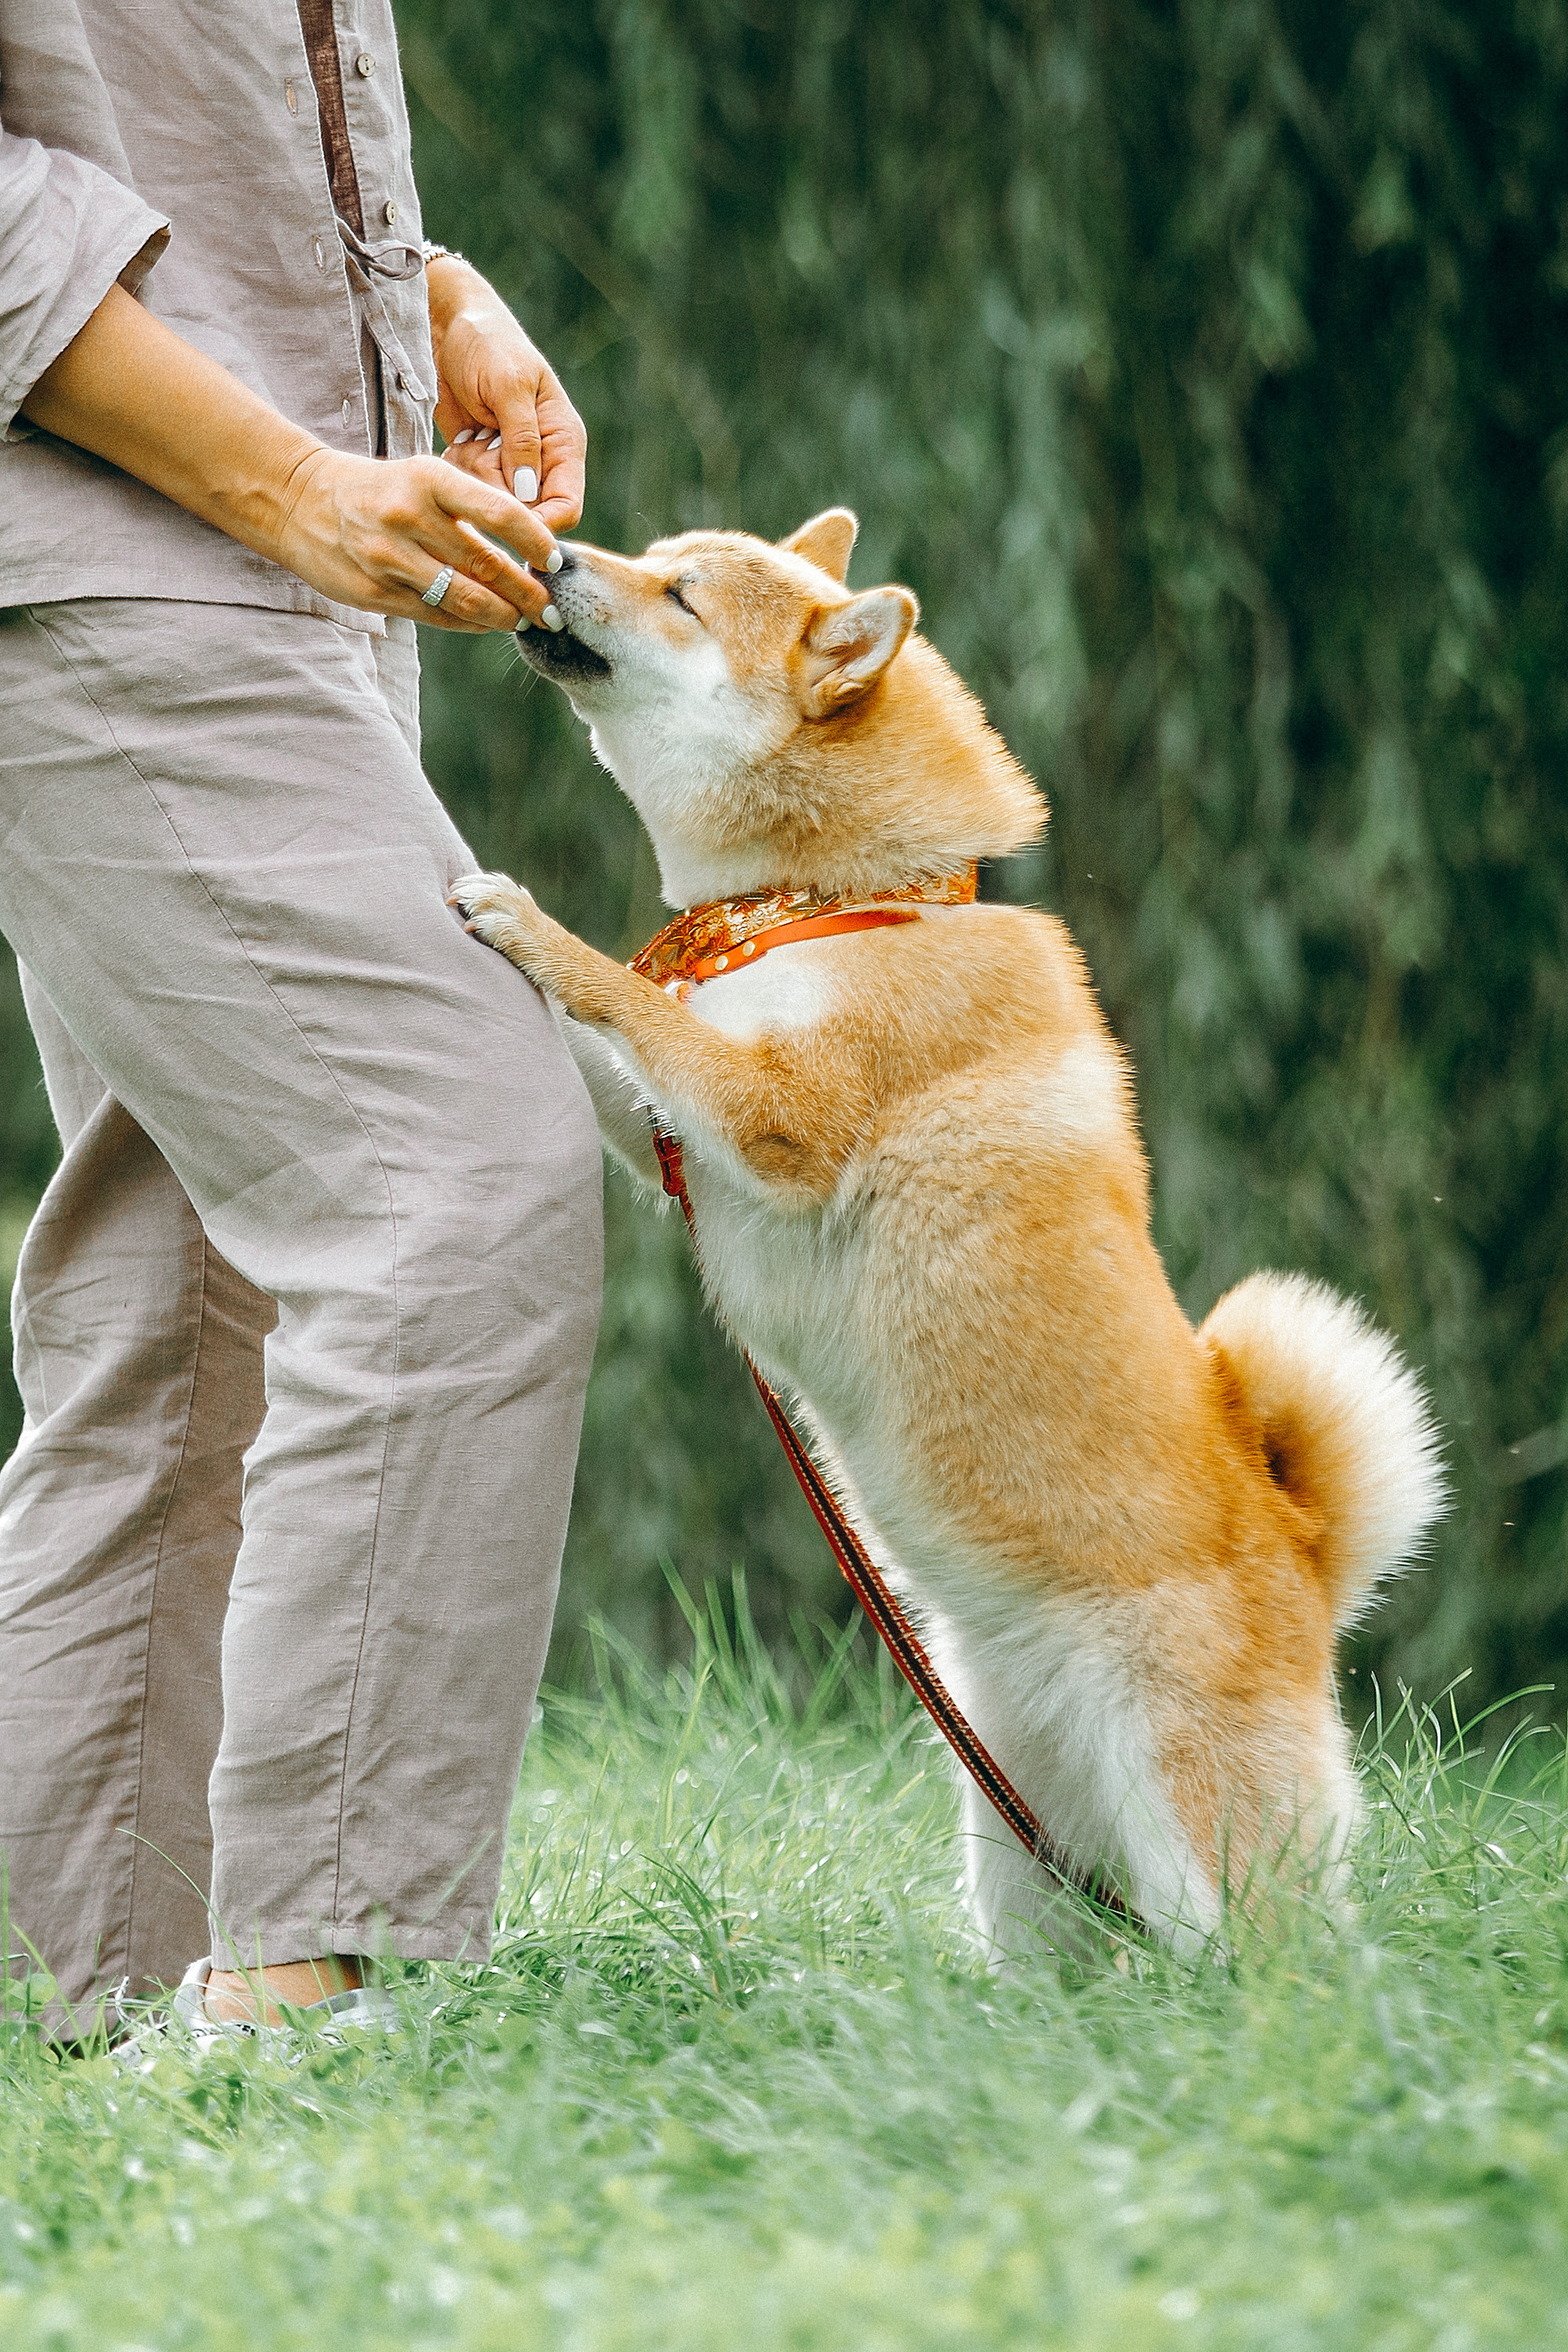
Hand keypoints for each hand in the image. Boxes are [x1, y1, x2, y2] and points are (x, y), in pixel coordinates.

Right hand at [272, 445, 561, 632]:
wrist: (298, 500)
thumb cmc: (379, 490)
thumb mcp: (422, 477)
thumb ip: (469, 509)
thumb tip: (529, 549)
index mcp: (429, 479)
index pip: (500, 513)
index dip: (536, 542)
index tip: (556, 562)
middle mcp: (410, 517)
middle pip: (488, 565)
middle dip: (528, 594)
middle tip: (553, 611)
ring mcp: (390, 559)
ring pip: (464, 599)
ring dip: (503, 616)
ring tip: (525, 622)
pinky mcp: (375, 593)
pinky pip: (436, 615)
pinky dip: (468, 624)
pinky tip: (486, 624)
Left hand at [426, 257, 585, 534]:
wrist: (446, 325)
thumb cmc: (487, 343)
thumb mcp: (509, 385)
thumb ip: (522, 441)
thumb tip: (529, 495)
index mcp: (563, 441)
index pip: (566, 505)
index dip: (543, 525)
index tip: (509, 522)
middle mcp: (541, 460)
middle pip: (527, 512)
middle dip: (499, 491)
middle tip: (480, 451)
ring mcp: (508, 463)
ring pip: (495, 502)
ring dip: (477, 476)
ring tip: (471, 437)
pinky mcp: (480, 461)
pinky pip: (471, 487)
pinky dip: (461, 469)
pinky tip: (460, 439)